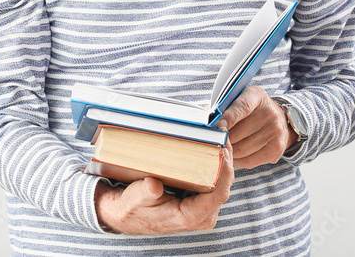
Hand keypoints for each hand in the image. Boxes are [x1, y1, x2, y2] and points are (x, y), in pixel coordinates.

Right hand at [93, 143, 233, 233]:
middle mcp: (201, 216)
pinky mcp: (200, 203)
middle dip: (226, 161)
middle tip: (223, 137)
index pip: (218, 194)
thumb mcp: (135, 198)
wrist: (127, 214)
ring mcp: (202, 210)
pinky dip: (216, 167)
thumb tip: (154, 186)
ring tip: (219, 139)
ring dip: (223, 163)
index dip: (224, 171)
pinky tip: (213, 150)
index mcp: (189, 217)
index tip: (223, 150)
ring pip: (222, 185)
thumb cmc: (133, 207)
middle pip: (224, 187)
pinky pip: (215, 185)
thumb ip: (145, 193)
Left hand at [217, 85, 295, 169]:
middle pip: (239, 132)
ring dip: (228, 152)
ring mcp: (275, 132)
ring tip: (220, 150)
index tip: (217, 126)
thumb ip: (223, 107)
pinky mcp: (276, 148)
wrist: (279, 118)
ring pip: (242, 149)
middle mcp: (270, 113)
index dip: (229, 118)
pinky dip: (238, 161)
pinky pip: (250, 161)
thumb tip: (206, 120)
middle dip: (223, 139)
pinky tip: (232, 157)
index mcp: (257, 96)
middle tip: (212, 142)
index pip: (243, 107)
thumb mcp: (239, 99)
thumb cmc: (250, 109)